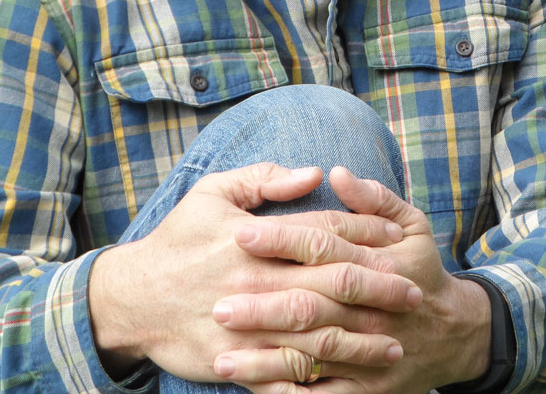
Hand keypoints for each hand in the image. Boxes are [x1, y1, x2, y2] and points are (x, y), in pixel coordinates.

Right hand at [88, 162, 421, 384]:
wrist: (131, 299)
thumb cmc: (177, 240)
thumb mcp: (214, 192)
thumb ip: (265, 177)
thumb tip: (316, 173)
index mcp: (256, 237)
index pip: (325, 232)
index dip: (366, 235)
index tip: (399, 239)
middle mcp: (258, 280)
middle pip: (331, 284)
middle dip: (378, 288)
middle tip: (414, 292)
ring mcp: (249, 326)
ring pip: (318, 335)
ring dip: (361, 340)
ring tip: (396, 341)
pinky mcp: (238, 362)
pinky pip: (288, 376)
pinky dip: (322, 381)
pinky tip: (352, 382)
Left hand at [222, 167, 492, 392]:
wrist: (454, 333)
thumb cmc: (423, 268)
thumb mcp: (411, 222)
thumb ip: (373, 196)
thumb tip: (334, 173)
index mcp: (379, 260)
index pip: (321, 244)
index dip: (280, 238)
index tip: (240, 234)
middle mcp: (373, 306)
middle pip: (310, 302)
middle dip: (263, 305)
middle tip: (218, 304)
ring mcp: (370, 351)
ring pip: (311, 355)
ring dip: (266, 360)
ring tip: (222, 358)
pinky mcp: (368, 388)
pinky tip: (257, 392)